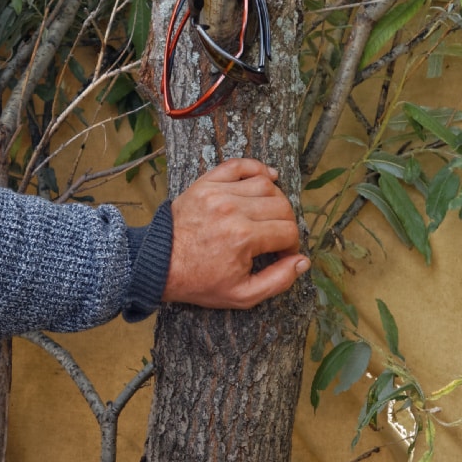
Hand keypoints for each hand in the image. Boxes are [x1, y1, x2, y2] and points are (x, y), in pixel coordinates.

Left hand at [164, 158, 308, 308]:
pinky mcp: (206, 184)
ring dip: (275, 199)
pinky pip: (238, 165)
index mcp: (244, 237)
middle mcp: (233, 210)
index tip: (283, 254)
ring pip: (265, 185)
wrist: (159, 264)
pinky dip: (257, 168)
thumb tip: (302, 261)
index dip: (292, 245)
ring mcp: (218, 192)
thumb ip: (278, 280)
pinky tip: (267, 177)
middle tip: (277, 237)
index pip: (288, 231)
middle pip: (281, 206)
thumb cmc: (199, 281)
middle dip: (286, 223)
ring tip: (269, 215)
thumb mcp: (242, 295)